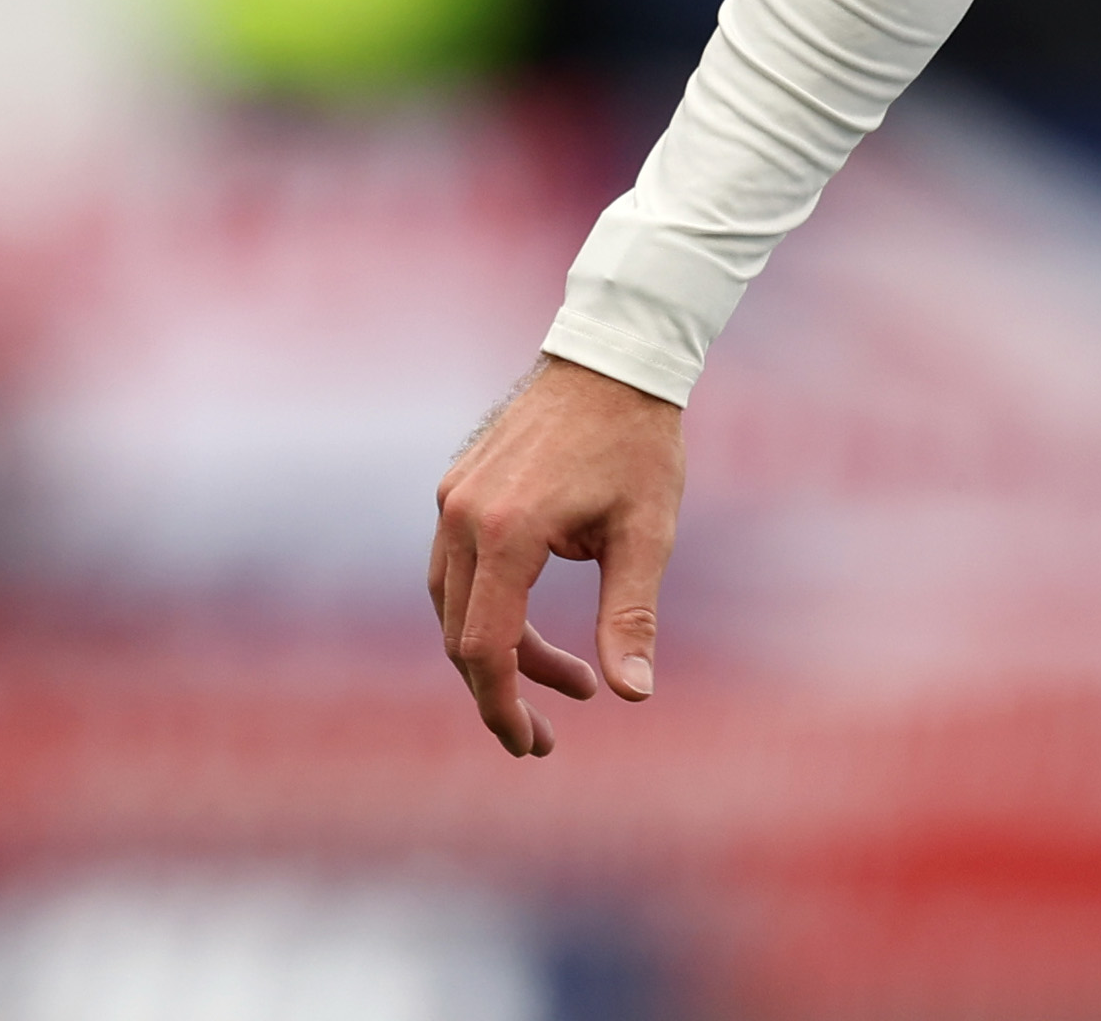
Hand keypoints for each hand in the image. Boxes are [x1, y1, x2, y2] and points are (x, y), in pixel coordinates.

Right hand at [429, 355, 685, 756]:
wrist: (614, 358)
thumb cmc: (640, 443)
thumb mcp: (648, 532)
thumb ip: (632, 615)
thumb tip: (634, 694)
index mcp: (508, 532)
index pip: (486, 647)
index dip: (503, 706)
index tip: (532, 744)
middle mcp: (463, 517)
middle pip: (463, 633)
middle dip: (503, 689)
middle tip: (553, 727)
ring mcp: (452, 499)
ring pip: (452, 603)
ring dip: (498, 648)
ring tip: (564, 674)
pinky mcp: (456, 486)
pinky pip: (453, 567)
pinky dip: (486, 605)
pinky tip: (532, 622)